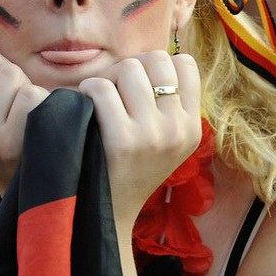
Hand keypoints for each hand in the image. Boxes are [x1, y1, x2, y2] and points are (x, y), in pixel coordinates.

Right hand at [0, 39, 48, 194]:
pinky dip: (43, 100)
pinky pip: (30, 94)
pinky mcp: (11, 142)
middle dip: (6, 69)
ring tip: (24, 110)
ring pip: (11, 74)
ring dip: (25, 85)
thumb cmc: (4, 140)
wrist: (26, 191)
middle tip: (11, 97)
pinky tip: (38, 120)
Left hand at [78, 50, 200, 231]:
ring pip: (128, 69)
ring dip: (106, 78)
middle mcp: (178, 129)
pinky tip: (84, 107)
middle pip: (155, 60)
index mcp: (191, 127)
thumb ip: (167, 104)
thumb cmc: (128, 169)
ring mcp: (152, 135)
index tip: (138, 86)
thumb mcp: (164, 141)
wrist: (108, 216)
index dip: (155, 67)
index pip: (184, 64)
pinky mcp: (122, 141)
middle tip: (113, 90)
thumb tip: (156, 59)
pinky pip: (101, 88)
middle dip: (129, 68)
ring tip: (98, 99)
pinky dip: (87, 90)